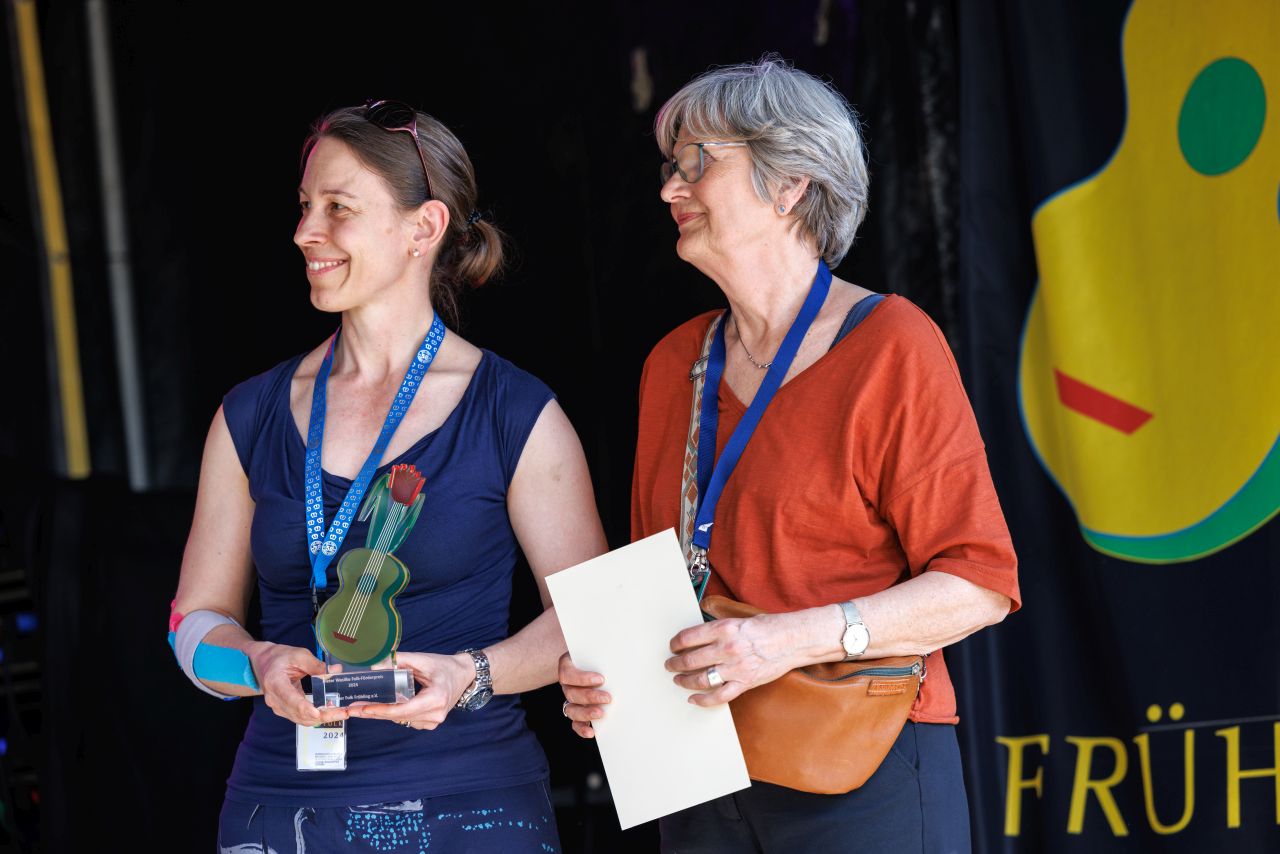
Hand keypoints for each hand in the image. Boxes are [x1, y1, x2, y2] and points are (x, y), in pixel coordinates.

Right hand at [246, 641, 346, 725]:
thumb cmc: (280, 657)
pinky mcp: (284, 711)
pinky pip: (301, 718)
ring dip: (322, 719)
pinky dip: (316, 717)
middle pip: (299, 713)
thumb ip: (317, 665)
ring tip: (342, 714)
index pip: (290, 698)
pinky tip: (331, 713)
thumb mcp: (299, 655)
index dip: (304, 708)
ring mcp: (278, 708)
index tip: (318, 713)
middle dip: (323, 716)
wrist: (264, 663)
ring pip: (301, 719)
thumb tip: (336, 670)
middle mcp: (275, 699)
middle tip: (344, 713)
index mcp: (275, 682)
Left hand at [346, 651, 473, 729]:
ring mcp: (433, 721)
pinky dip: (395, 714)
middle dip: (374, 713)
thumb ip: (399, 661)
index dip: (381, 710)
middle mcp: (435, 714)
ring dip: (383, 713)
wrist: (464, 675)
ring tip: (362, 706)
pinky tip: (384, 706)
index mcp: (435, 699)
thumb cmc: (445, 666)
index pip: (402, 710)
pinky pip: (406, 720)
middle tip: (352, 709)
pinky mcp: (430, 723)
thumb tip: (375, 665)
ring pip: (401, 720)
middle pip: (398, 717)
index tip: (363, 708)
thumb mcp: (423, 660)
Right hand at [558, 651, 609, 738]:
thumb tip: (632, 657)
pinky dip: (582, 728)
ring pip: (571, 710)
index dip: (582, 678)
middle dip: (590, 696)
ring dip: (585, 713)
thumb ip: (611, 653)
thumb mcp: (605, 649)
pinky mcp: (578, 712)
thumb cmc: (603, 654)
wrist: (601, 662)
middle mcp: (567, 684)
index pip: (567, 673)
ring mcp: (571, 699)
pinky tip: (592, 732)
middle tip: (608, 698)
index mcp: (568, 665)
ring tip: (601, 713)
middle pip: (571, 693)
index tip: (601, 679)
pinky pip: (575, 723)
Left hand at [666, 615, 797, 706]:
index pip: (689, 638)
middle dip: (675, 664)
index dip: (676, 644)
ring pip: (701, 679)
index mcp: (724, 629)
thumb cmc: (769, 627)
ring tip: (678, 679)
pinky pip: (719, 696)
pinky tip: (693, 698)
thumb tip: (699, 635)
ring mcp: (735, 668)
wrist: (793, 639)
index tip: (672, 647)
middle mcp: (727, 648)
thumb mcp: (739, 619)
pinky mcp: (745, 683)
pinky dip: (703, 700)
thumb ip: (719, 627)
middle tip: (670, 665)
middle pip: (690, 660)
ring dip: (684, 681)